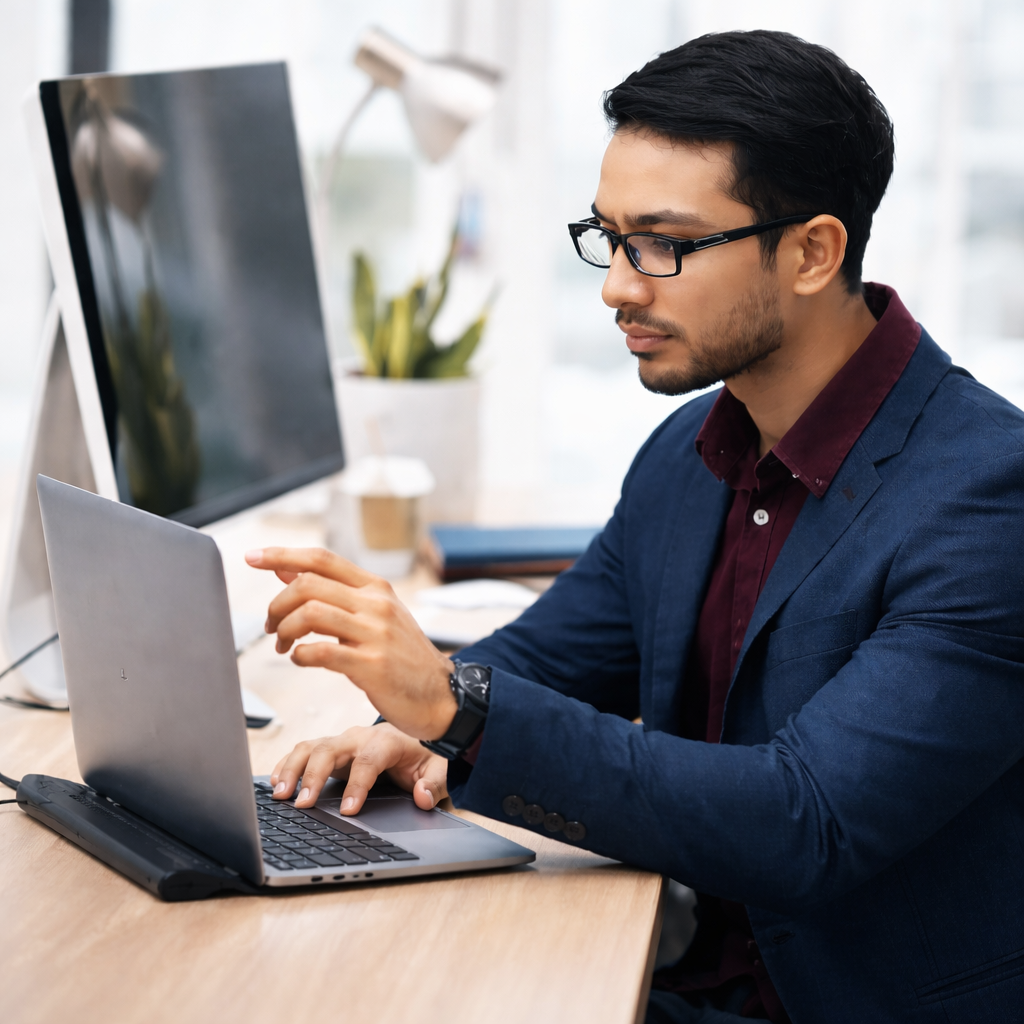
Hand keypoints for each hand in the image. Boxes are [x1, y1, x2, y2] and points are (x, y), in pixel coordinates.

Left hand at [244, 546, 456, 739]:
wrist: (441, 695)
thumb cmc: (403, 657)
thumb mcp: (374, 615)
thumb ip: (333, 594)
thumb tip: (288, 571)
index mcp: (376, 588)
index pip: (322, 558)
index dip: (282, 555)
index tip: (252, 557)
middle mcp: (376, 604)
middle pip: (309, 583)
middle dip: (277, 604)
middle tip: (271, 626)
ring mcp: (375, 634)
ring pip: (310, 613)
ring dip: (284, 629)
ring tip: (283, 645)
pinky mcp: (372, 665)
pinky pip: (321, 652)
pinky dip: (300, 655)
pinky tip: (300, 660)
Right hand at [270, 724, 448, 814]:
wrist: (414, 736)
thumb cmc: (422, 754)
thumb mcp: (438, 768)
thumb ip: (434, 784)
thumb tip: (422, 797)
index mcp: (386, 741)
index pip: (368, 761)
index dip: (357, 785)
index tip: (349, 810)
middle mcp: (359, 737)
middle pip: (330, 749)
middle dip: (314, 775)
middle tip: (302, 804)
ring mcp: (342, 741)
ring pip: (311, 747)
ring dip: (292, 768)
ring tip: (280, 794)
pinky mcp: (331, 748)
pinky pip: (304, 750)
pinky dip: (287, 764)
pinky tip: (276, 782)